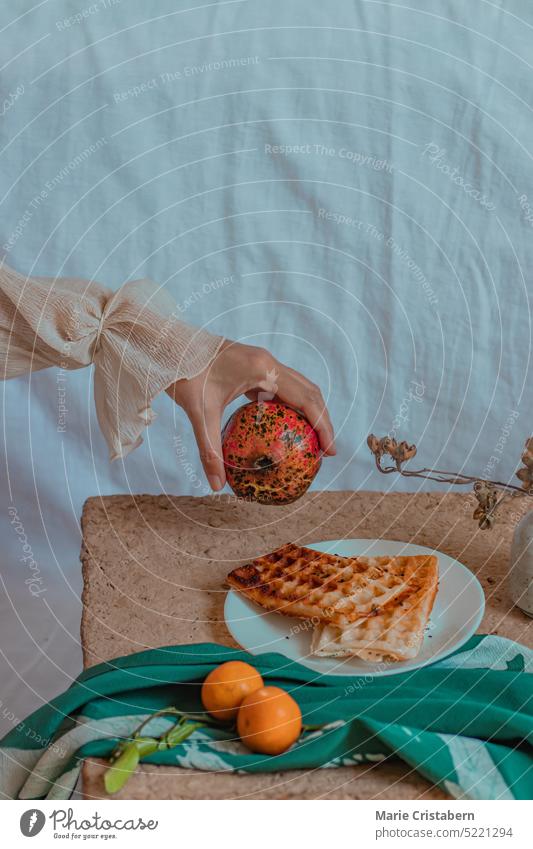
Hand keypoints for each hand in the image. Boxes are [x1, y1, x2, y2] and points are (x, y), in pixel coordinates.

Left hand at [166, 340, 335, 490]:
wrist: (169, 344)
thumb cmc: (184, 372)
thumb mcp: (198, 413)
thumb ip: (210, 449)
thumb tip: (217, 485)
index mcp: (262, 369)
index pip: (306, 398)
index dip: (323, 424)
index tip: (329, 449)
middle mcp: (267, 362)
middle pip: (309, 392)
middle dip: (322, 420)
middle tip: (326, 451)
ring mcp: (261, 361)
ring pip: (297, 387)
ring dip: (308, 411)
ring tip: (311, 440)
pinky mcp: (252, 365)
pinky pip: (280, 386)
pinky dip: (289, 407)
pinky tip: (283, 428)